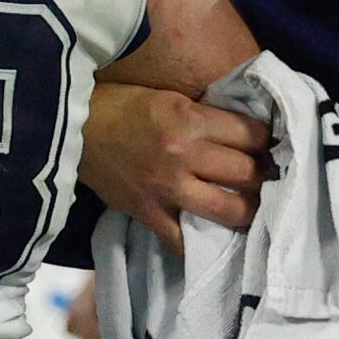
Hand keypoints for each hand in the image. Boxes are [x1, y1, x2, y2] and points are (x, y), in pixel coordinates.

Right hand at [80, 82, 266, 251]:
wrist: (69, 128)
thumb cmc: (119, 104)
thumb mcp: (168, 96)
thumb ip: (204, 116)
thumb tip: (243, 133)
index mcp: (189, 119)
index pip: (250, 134)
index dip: (266, 139)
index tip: (269, 144)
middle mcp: (183, 154)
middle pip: (246, 172)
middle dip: (263, 174)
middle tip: (267, 175)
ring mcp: (166, 188)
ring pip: (228, 209)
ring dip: (248, 210)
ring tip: (252, 206)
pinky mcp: (147, 213)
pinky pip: (184, 239)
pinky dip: (201, 242)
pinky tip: (215, 237)